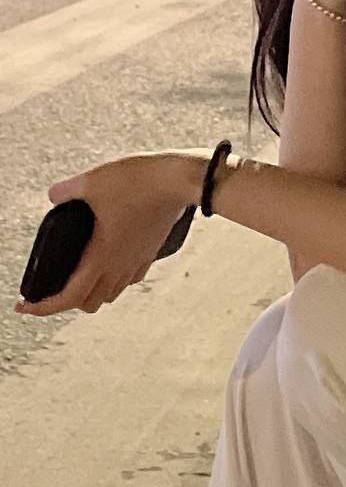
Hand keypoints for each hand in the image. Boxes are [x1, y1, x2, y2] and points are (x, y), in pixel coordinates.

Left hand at [14, 152, 199, 317]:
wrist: (179, 179)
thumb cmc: (138, 181)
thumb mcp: (91, 180)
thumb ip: (65, 190)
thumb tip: (54, 196)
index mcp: (100, 256)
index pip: (68, 298)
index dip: (42, 308)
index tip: (25, 306)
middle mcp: (119, 266)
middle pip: (89, 303)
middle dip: (67, 301)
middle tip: (54, 285)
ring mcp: (138, 260)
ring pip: (111, 293)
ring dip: (93, 291)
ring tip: (81, 273)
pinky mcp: (152, 250)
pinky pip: (130, 276)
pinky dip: (115, 277)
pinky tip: (111, 258)